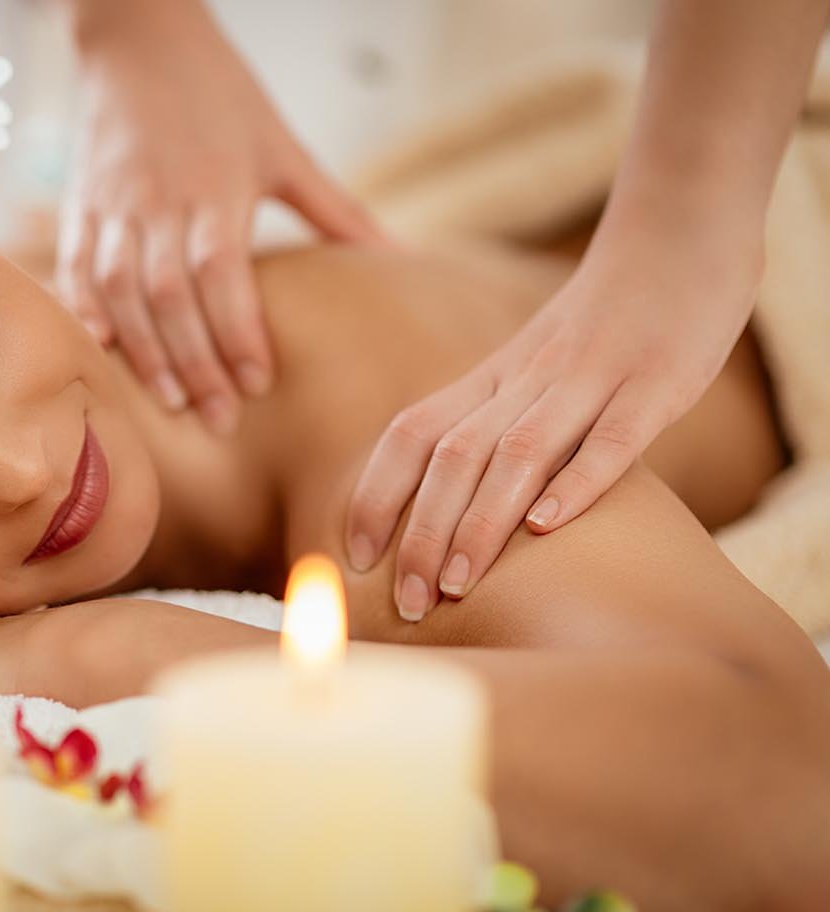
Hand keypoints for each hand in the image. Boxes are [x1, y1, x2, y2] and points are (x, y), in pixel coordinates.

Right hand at [57, 0, 379, 433]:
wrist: (138, 37)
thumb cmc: (221, 94)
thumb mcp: (283, 147)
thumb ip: (335, 209)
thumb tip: (399, 254)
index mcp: (215, 188)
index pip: (222, 275)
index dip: (237, 333)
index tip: (257, 383)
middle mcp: (160, 202)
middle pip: (171, 298)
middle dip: (196, 364)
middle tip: (219, 420)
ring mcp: (113, 205)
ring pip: (120, 292)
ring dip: (143, 351)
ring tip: (170, 401)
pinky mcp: (81, 205)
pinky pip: (77, 269)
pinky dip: (85, 313)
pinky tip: (101, 352)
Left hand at [345, 227, 760, 620]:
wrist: (679, 232)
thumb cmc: (601, 320)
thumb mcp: (533, 366)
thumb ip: (497, 422)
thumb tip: (452, 503)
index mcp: (491, 378)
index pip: (411, 435)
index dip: (376, 494)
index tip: (355, 559)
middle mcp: (527, 379)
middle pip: (453, 456)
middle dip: (420, 533)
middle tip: (406, 604)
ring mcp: (591, 378)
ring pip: (517, 453)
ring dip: (479, 522)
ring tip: (454, 584)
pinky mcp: (656, 382)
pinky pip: (610, 436)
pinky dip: (576, 482)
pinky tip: (547, 527)